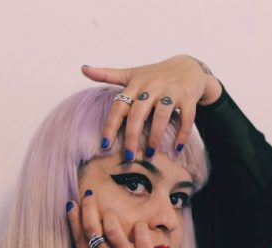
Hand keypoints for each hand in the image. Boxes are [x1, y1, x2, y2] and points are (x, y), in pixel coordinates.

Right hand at [66, 192, 172, 247]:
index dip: (74, 220)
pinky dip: (138, 226)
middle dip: (88, 207)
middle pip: (92, 228)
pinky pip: (140, 233)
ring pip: (113, 227)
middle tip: (88, 193)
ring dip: (110, 215)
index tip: (72, 204)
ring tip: (110, 211)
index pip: (79, 238)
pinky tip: (138, 225)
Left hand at [80, 54, 221, 160]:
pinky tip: (176, 148)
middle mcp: (152, 86)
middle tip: (129, 156)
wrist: (188, 66)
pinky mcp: (188, 97)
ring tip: (150, 154)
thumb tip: (83, 68)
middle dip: (132, 136)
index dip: (111, 125)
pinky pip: (186, 117)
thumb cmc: (155, 75)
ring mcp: (171, 91)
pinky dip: (182, 134)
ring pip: (161, 116)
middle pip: (138, 113)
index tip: (106, 144)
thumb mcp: (131, 73)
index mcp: (135, 84)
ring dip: (155, 137)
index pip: (119, 106)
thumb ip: (107, 74)